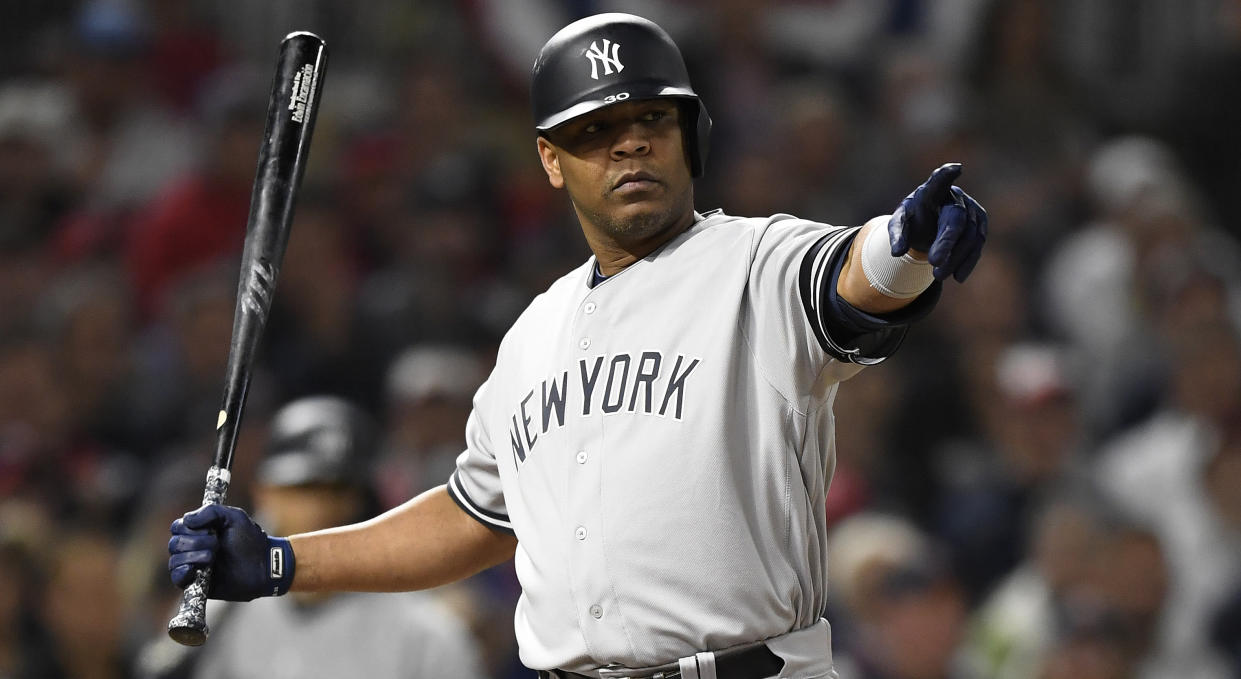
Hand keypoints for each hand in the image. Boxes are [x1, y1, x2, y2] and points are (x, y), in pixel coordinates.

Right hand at [168, 504, 294, 600]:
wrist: (263, 565)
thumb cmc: (250, 540)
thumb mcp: (234, 517)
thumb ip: (211, 511)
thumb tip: (187, 520)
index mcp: (199, 531)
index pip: (178, 527)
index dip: (188, 527)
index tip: (209, 528)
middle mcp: (192, 548)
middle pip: (175, 543)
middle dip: (195, 542)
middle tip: (216, 543)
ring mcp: (194, 566)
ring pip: (175, 560)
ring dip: (193, 556)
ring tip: (213, 557)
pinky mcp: (196, 583)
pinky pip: (177, 579)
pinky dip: (181, 573)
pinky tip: (193, 570)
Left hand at [888, 163, 987, 281]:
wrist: (931, 223)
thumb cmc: (913, 220)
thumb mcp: (900, 224)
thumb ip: (896, 235)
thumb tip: (896, 253)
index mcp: (931, 192)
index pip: (938, 182)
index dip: (946, 176)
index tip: (956, 168)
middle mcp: (955, 198)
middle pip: (955, 219)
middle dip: (946, 242)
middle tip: (933, 262)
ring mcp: (971, 210)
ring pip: (970, 236)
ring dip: (955, 258)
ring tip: (937, 276)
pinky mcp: (980, 225)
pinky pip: (977, 245)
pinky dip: (968, 262)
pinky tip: (958, 277)